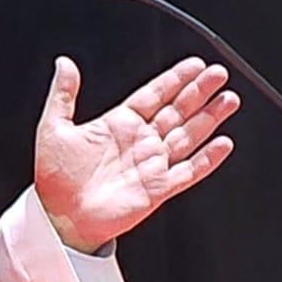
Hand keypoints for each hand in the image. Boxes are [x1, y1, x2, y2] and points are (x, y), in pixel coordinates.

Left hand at [34, 56, 238, 251]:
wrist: (58, 218)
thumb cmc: (54, 179)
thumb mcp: (53, 128)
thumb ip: (63, 94)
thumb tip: (65, 64)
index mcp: (119, 124)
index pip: (155, 94)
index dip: (175, 79)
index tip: (195, 65)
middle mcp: (140, 142)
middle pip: (177, 110)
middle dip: (199, 92)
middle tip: (218, 74)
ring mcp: (151, 164)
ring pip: (188, 136)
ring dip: (209, 118)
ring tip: (228, 100)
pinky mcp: (158, 189)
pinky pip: (188, 171)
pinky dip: (206, 159)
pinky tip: (222, 143)